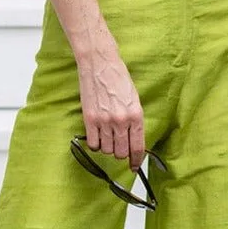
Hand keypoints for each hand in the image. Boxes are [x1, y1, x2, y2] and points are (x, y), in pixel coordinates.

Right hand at [76, 44, 145, 169]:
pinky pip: (93, 144)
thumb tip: (133, 140)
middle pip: (121, 152)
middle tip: (119, 149)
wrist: (100, 63)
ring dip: (108, 148)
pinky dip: (95, 144)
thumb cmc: (118, 78)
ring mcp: (104, 121)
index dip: (136, 160)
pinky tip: (97, 137)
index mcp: (136, 115)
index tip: (134, 165)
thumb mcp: (134, 99)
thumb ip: (134, 120)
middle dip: (121, 154)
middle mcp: (121, 120)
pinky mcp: (89, 119)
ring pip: (107, 150)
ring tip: (108, 137)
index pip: (138, 147)